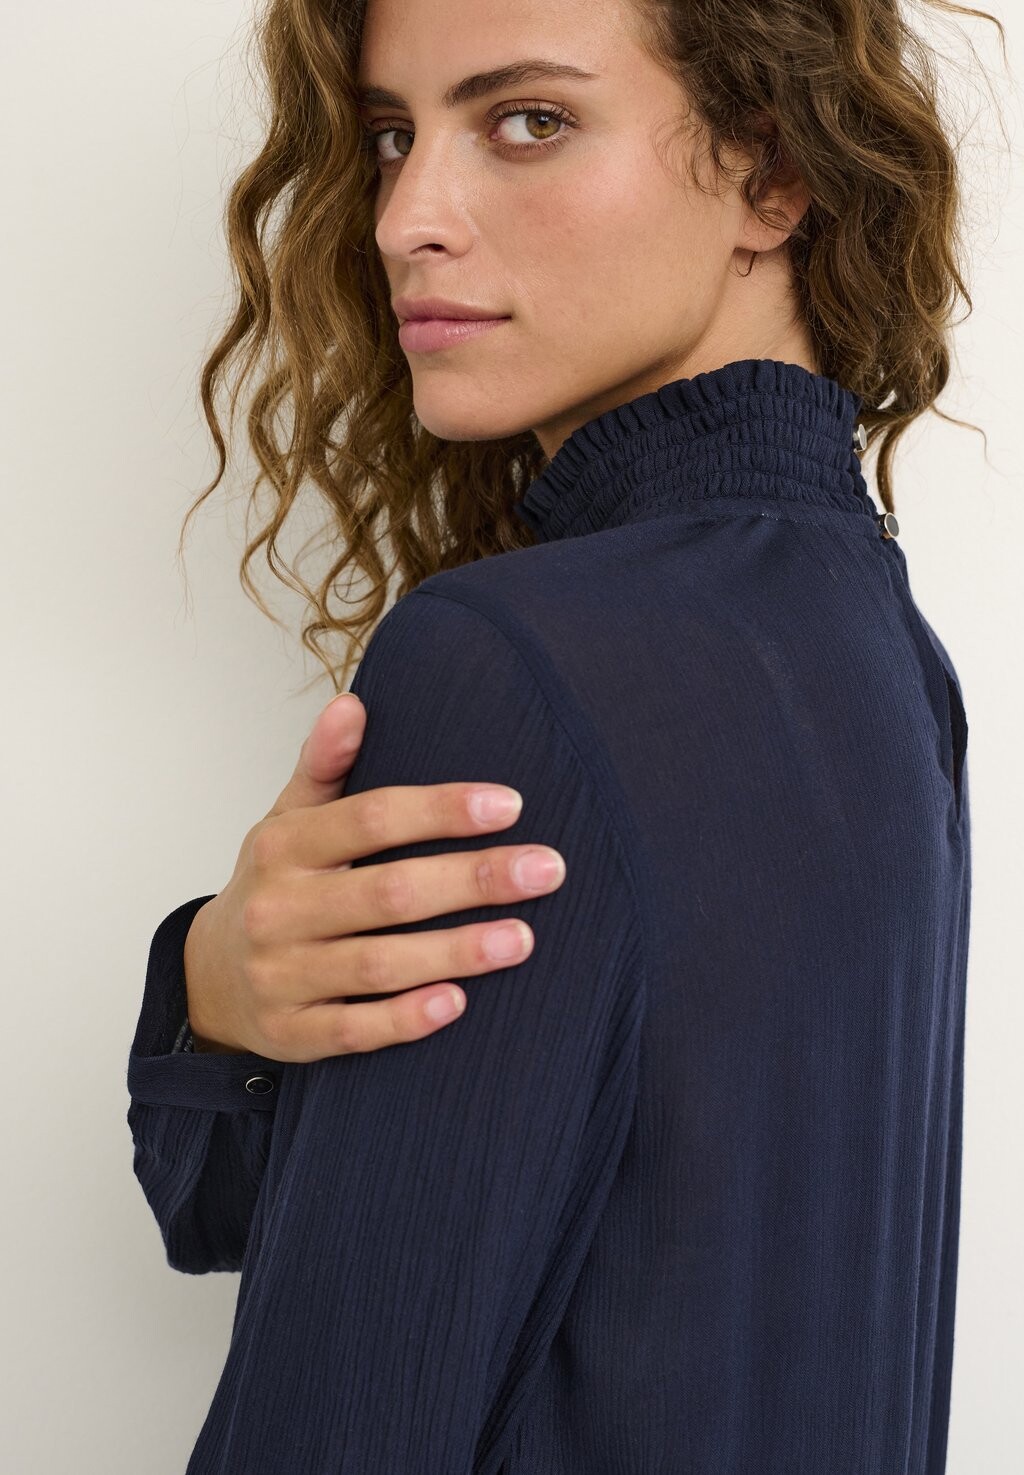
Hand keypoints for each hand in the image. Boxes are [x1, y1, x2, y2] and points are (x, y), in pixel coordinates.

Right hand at [182, 692, 566, 1059]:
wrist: (212, 977)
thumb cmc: (276, 885)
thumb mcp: (288, 820)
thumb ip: (323, 766)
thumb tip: (352, 704)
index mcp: (284, 846)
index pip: (370, 819)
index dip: (441, 810)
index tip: (509, 804)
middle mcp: (278, 908)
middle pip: (387, 891)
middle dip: (471, 879)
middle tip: (545, 870)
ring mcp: (281, 974)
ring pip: (377, 964)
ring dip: (454, 952)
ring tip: (521, 939)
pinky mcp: (290, 1034)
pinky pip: (353, 1030)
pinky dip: (404, 1019)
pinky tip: (456, 1003)